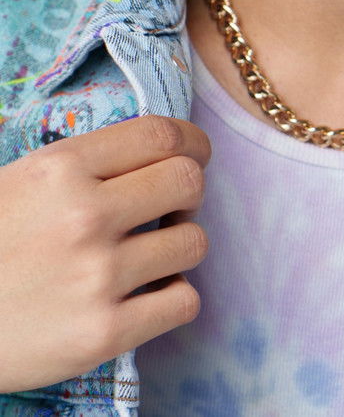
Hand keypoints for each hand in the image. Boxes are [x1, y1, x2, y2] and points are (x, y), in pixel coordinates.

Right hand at [0, 114, 210, 391]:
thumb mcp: (22, 181)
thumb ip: (86, 163)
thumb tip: (157, 148)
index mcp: (61, 167)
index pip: (161, 134)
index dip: (193, 142)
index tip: (196, 154)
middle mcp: (84, 215)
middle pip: (188, 181)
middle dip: (189, 191)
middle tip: (172, 207)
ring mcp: (96, 276)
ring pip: (193, 243)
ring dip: (181, 246)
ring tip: (153, 253)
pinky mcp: (102, 334)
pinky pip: (183, 303)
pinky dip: (174, 298)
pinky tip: (150, 294)